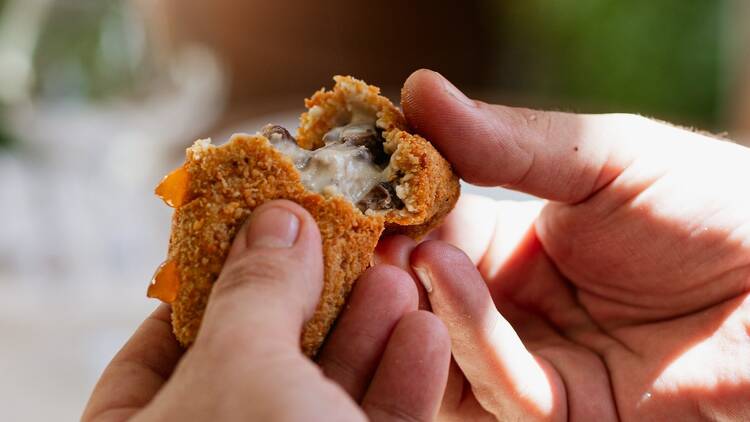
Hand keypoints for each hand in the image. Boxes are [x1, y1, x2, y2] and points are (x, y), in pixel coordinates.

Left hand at [82, 200, 450, 421]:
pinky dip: (404, 379)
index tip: (260, 227)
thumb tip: (278, 217)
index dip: (212, 278)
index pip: (161, 345)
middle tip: (348, 235)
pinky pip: (378, 421)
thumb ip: (256, 288)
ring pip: (331, 389)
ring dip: (371, 327)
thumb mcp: (241, 368)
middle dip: (315, 293)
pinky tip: (427, 332)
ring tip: (401, 270)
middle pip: (264, 356)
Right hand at [376, 70, 749, 420]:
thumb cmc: (711, 205)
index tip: (355, 175)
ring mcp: (529, 366)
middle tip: (357, 224)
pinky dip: (469, 334)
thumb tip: (417, 90)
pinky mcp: (563, 414)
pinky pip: (499, 388)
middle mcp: (507, 312)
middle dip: (385, 266)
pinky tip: (449, 275)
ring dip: (416, 303)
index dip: (390, 209)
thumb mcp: (601, 159)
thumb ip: (506, 141)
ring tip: (406, 249)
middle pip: (419, 302)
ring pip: (442, 354)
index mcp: (506, 251)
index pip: (425, 233)